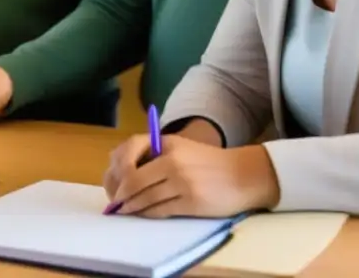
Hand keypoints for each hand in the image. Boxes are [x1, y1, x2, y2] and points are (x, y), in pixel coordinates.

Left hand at [105, 133, 280, 218]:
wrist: (244, 175)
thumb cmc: (208, 162)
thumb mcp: (180, 148)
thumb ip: (154, 155)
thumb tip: (123, 174)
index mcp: (167, 144)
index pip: (129, 151)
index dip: (117, 169)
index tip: (114, 180)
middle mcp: (172, 161)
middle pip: (133, 180)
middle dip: (119, 194)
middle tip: (114, 201)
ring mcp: (182, 182)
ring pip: (144, 197)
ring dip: (130, 206)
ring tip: (124, 210)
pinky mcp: (191, 202)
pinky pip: (160, 210)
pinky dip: (146, 213)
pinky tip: (142, 214)